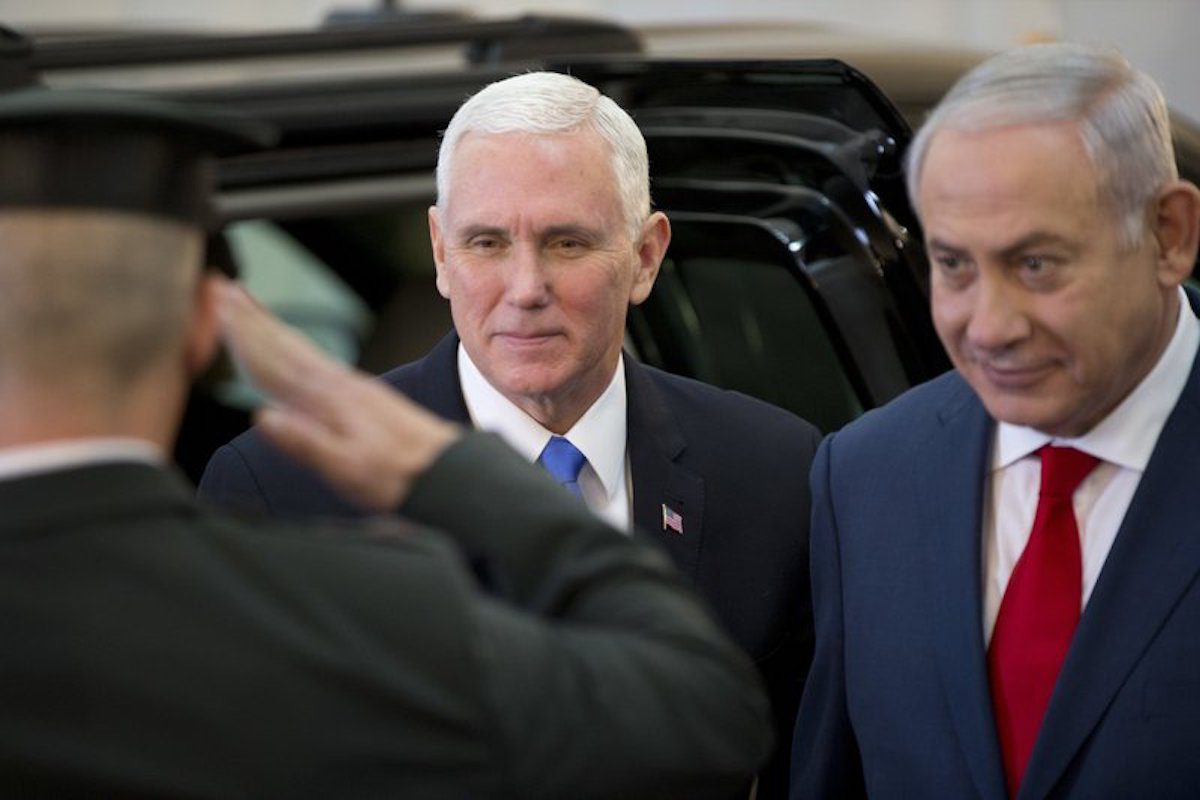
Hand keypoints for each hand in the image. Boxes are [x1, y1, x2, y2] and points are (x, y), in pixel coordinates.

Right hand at [215, 278, 458, 510]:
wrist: (450, 472)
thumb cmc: (400, 477)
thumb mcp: (349, 469)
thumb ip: (306, 443)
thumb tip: (263, 417)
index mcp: (331, 401)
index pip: (275, 362)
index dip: (242, 335)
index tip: (214, 305)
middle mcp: (340, 385)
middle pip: (284, 344)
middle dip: (249, 317)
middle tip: (218, 286)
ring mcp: (353, 388)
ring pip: (300, 349)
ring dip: (269, 325)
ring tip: (244, 304)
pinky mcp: (364, 396)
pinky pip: (317, 362)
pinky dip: (295, 347)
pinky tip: (289, 349)